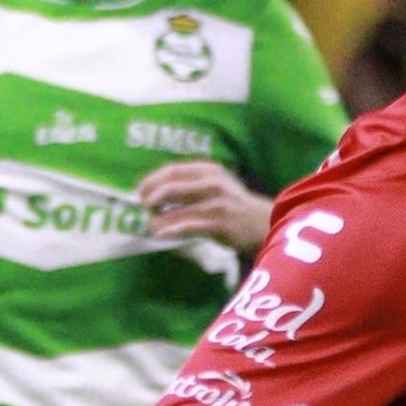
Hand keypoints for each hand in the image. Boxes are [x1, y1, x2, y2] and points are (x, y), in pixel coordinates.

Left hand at [138, 161, 274, 254]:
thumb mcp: (216, 185)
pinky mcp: (220, 224)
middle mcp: (212, 183)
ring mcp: (217, 204)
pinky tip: (161, 235)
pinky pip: (187, 227)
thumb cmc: (234, 206)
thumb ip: (191, 184)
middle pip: (170, 188)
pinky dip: (170, 232)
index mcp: (209, 170)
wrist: (265, 223)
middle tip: (146, 208)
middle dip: (151, 198)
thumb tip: (155, 191)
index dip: (152, 180)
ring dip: (158, 220)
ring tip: (151, 226)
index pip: (172, 170)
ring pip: (176, 211)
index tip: (140, 191)